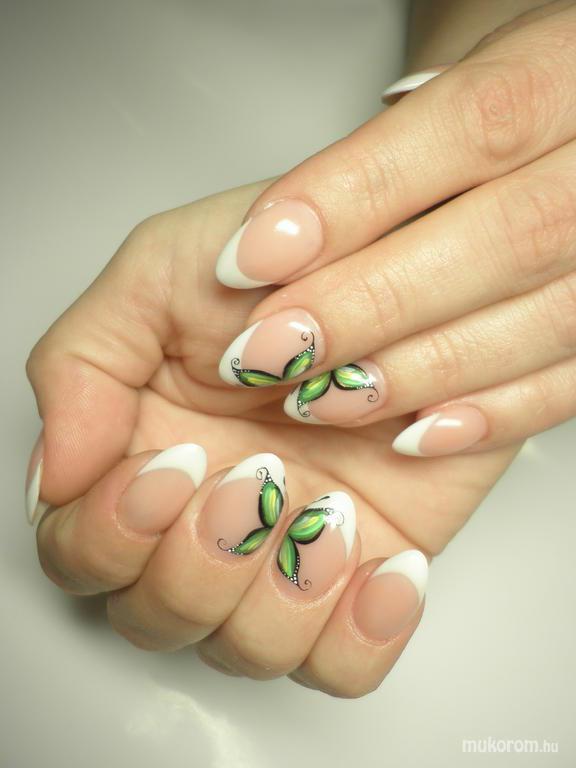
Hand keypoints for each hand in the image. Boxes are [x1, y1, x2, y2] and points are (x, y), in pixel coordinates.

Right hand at [26, 182, 515, 696]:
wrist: (404, 271)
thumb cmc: (284, 265)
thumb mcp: (159, 275)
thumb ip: (83, 363)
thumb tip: (57, 473)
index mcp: (146, 459)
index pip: (83, 553)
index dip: (113, 535)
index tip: (172, 468)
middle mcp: (209, 519)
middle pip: (156, 617)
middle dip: (199, 565)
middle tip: (251, 480)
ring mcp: (288, 550)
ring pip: (249, 651)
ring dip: (280, 596)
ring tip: (330, 510)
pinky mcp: (367, 569)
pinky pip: (345, 662)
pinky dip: (360, 636)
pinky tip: (383, 565)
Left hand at [214, 1, 575, 455]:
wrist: (554, 143)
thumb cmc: (483, 126)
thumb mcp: (431, 104)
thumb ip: (370, 163)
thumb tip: (269, 246)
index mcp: (562, 79)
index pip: (470, 126)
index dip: (354, 196)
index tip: (252, 257)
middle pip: (509, 236)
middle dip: (374, 302)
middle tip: (273, 346)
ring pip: (547, 322)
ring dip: (422, 371)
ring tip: (322, 397)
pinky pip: (575, 384)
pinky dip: (492, 416)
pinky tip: (413, 434)